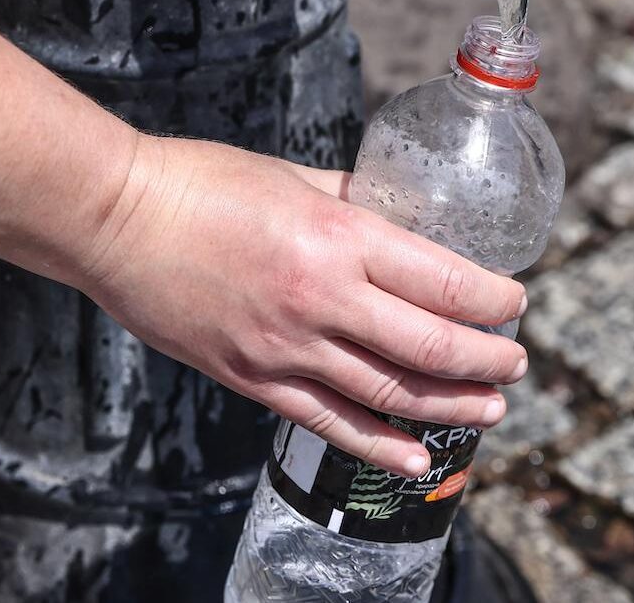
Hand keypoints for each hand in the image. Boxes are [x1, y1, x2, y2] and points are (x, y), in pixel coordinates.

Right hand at [76, 135, 529, 477]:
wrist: (116, 219)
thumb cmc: (199, 182)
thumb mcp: (293, 176)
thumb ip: (351, 203)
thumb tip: (398, 218)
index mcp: (340, 237)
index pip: (446, 283)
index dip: (495, 301)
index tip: (517, 302)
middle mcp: (322, 297)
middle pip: (432, 346)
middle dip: (489, 361)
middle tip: (516, 363)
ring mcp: (286, 346)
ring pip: (390, 392)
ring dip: (451, 406)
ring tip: (490, 410)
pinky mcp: (252, 377)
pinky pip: (328, 421)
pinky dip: (379, 444)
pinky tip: (414, 457)